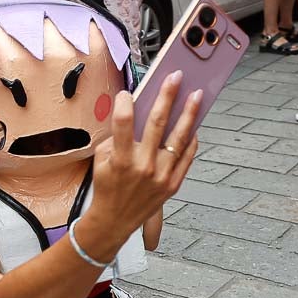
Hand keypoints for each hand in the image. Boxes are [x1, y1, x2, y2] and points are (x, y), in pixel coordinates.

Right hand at [84, 75, 200, 254]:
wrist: (114, 220)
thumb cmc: (106, 187)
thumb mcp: (100, 160)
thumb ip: (116, 138)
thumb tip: (134, 113)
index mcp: (120, 159)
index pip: (123, 123)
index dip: (124, 104)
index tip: (127, 92)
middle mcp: (143, 166)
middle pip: (157, 124)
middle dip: (167, 96)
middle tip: (175, 77)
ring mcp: (161, 176)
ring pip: (179, 138)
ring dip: (189, 114)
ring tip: (196, 95)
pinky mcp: (172, 184)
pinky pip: (186, 157)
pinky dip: (191, 140)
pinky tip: (194, 126)